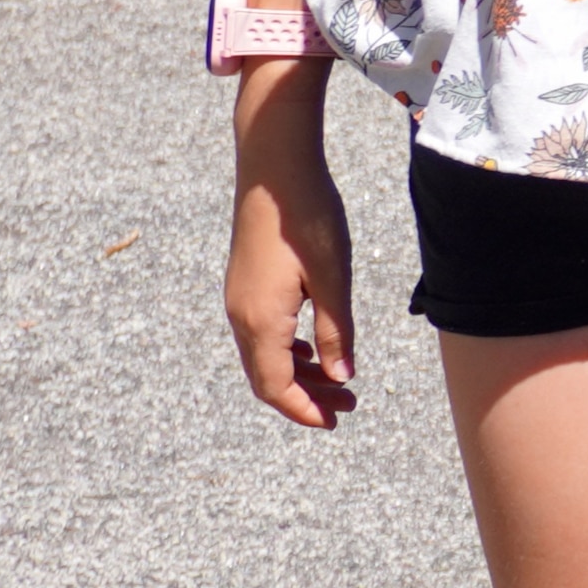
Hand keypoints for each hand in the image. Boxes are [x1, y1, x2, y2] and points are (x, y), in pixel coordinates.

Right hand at [223, 73, 355, 427]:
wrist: (274, 166)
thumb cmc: (307, 217)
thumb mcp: (334, 276)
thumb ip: (337, 330)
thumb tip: (341, 379)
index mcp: (260, 321)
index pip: (275, 387)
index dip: (304, 410)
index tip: (335, 422)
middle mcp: (240, 316)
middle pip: (267, 376)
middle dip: (305, 397)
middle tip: (348, 406)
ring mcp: (239, 299)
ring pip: (265, 355)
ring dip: (300, 373)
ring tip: (340, 381)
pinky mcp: (245, 283)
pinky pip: (262, 332)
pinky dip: (288, 349)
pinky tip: (316, 347)